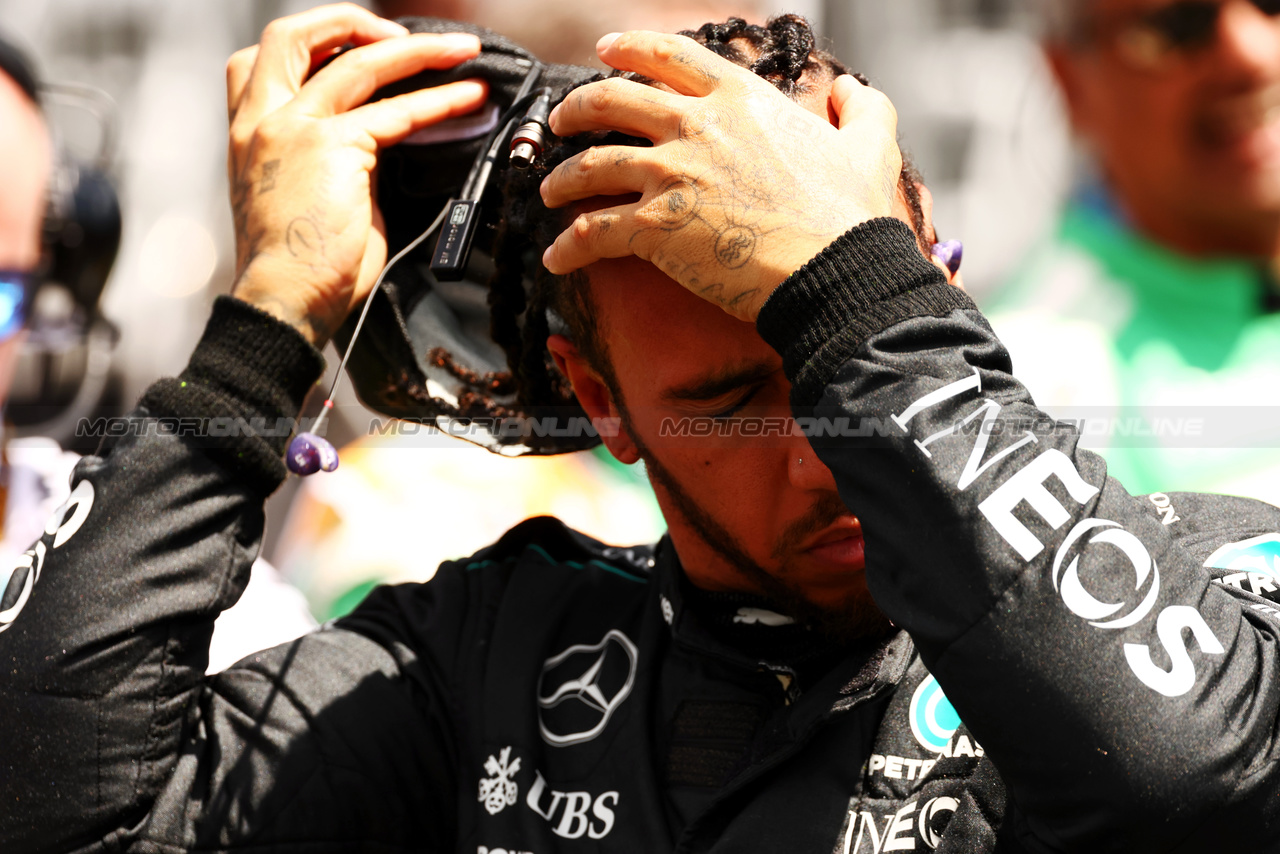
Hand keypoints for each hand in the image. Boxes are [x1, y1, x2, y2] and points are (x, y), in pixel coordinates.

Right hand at [225, 3, 487, 346]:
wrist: (284, 303)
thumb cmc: (303, 268)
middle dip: (351, 22)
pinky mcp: (331, 149)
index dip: (313, 42)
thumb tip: (386, 145)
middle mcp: (261, 120)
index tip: (360, 47)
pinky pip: (396, 113)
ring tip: (463, 51)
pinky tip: (471, 97)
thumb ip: (338, 160)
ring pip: (357, 62)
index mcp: (248, 133)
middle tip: (402, 34)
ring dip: (417, 50)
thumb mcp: (311, 197)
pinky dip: (440, 101)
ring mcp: (292, 129)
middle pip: (292, 34)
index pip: (261, 60)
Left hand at [539, 30, 901, 321]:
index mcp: (741, 100)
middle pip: (612, 101)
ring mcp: (672, 175)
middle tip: (561, 120)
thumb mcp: (871, 147)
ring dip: (562, 178)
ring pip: (590, 166)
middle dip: (577, 108)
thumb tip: (850, 90)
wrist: (836, 271)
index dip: (629, 48)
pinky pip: (593, 233)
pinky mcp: (656, 227)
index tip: (605, 51)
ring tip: (549, 192)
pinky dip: (567, 247)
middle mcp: (697, 127)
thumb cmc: (853, 216)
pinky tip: (555, 259)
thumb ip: (862, 109)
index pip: (669, 57)